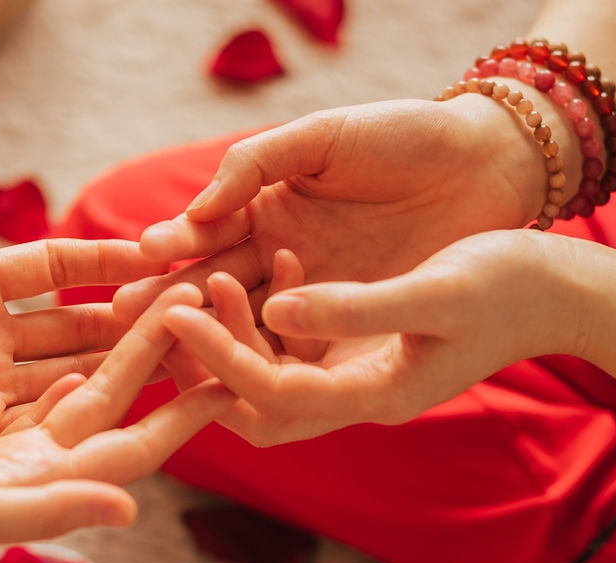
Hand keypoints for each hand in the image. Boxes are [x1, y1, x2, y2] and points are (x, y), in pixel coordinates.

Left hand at [0, 124, 167, 504]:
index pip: (48, 267)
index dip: (99, 258)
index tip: (151, 250)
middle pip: (73, 321)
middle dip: (128, 311)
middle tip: (185, 299)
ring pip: (70, 371)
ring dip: (120, 360)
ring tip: (177, 346)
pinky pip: (44, 420)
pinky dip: (85, 409)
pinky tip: (127, 397)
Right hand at [114, 96, 554, 321]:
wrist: (486, 164)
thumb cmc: (404, 136)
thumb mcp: (323, 137)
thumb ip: (255, 163)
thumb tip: (195, 210)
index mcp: (266, 207)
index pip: (205, 236)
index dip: (171, 252)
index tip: (137, 268)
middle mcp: (281, 257)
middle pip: (215, 288)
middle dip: (173, 306)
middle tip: (129, 326)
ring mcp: (317, 294)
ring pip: (252, 324)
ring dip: (213, 339)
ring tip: (173, 356)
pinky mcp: (353, 323)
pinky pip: (305, 348)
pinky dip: (273, 359)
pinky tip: (239, 373)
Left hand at [160, 232, 582, 444]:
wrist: (555, 291)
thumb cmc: (510, 286)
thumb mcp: (437, 290)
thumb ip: (357, 306)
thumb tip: (275, 313)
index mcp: (377, 395)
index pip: (273, 396)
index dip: (218, 360)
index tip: (175, 313)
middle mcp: (359, 398)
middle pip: (259, 408)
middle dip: (211, 366)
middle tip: (178, 307)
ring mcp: (360, 380)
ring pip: (271, 380)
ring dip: (236, 338)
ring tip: (214, 280)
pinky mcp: (361, 354)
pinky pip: (297, 349)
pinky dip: (272, 316)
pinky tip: (277, 266)